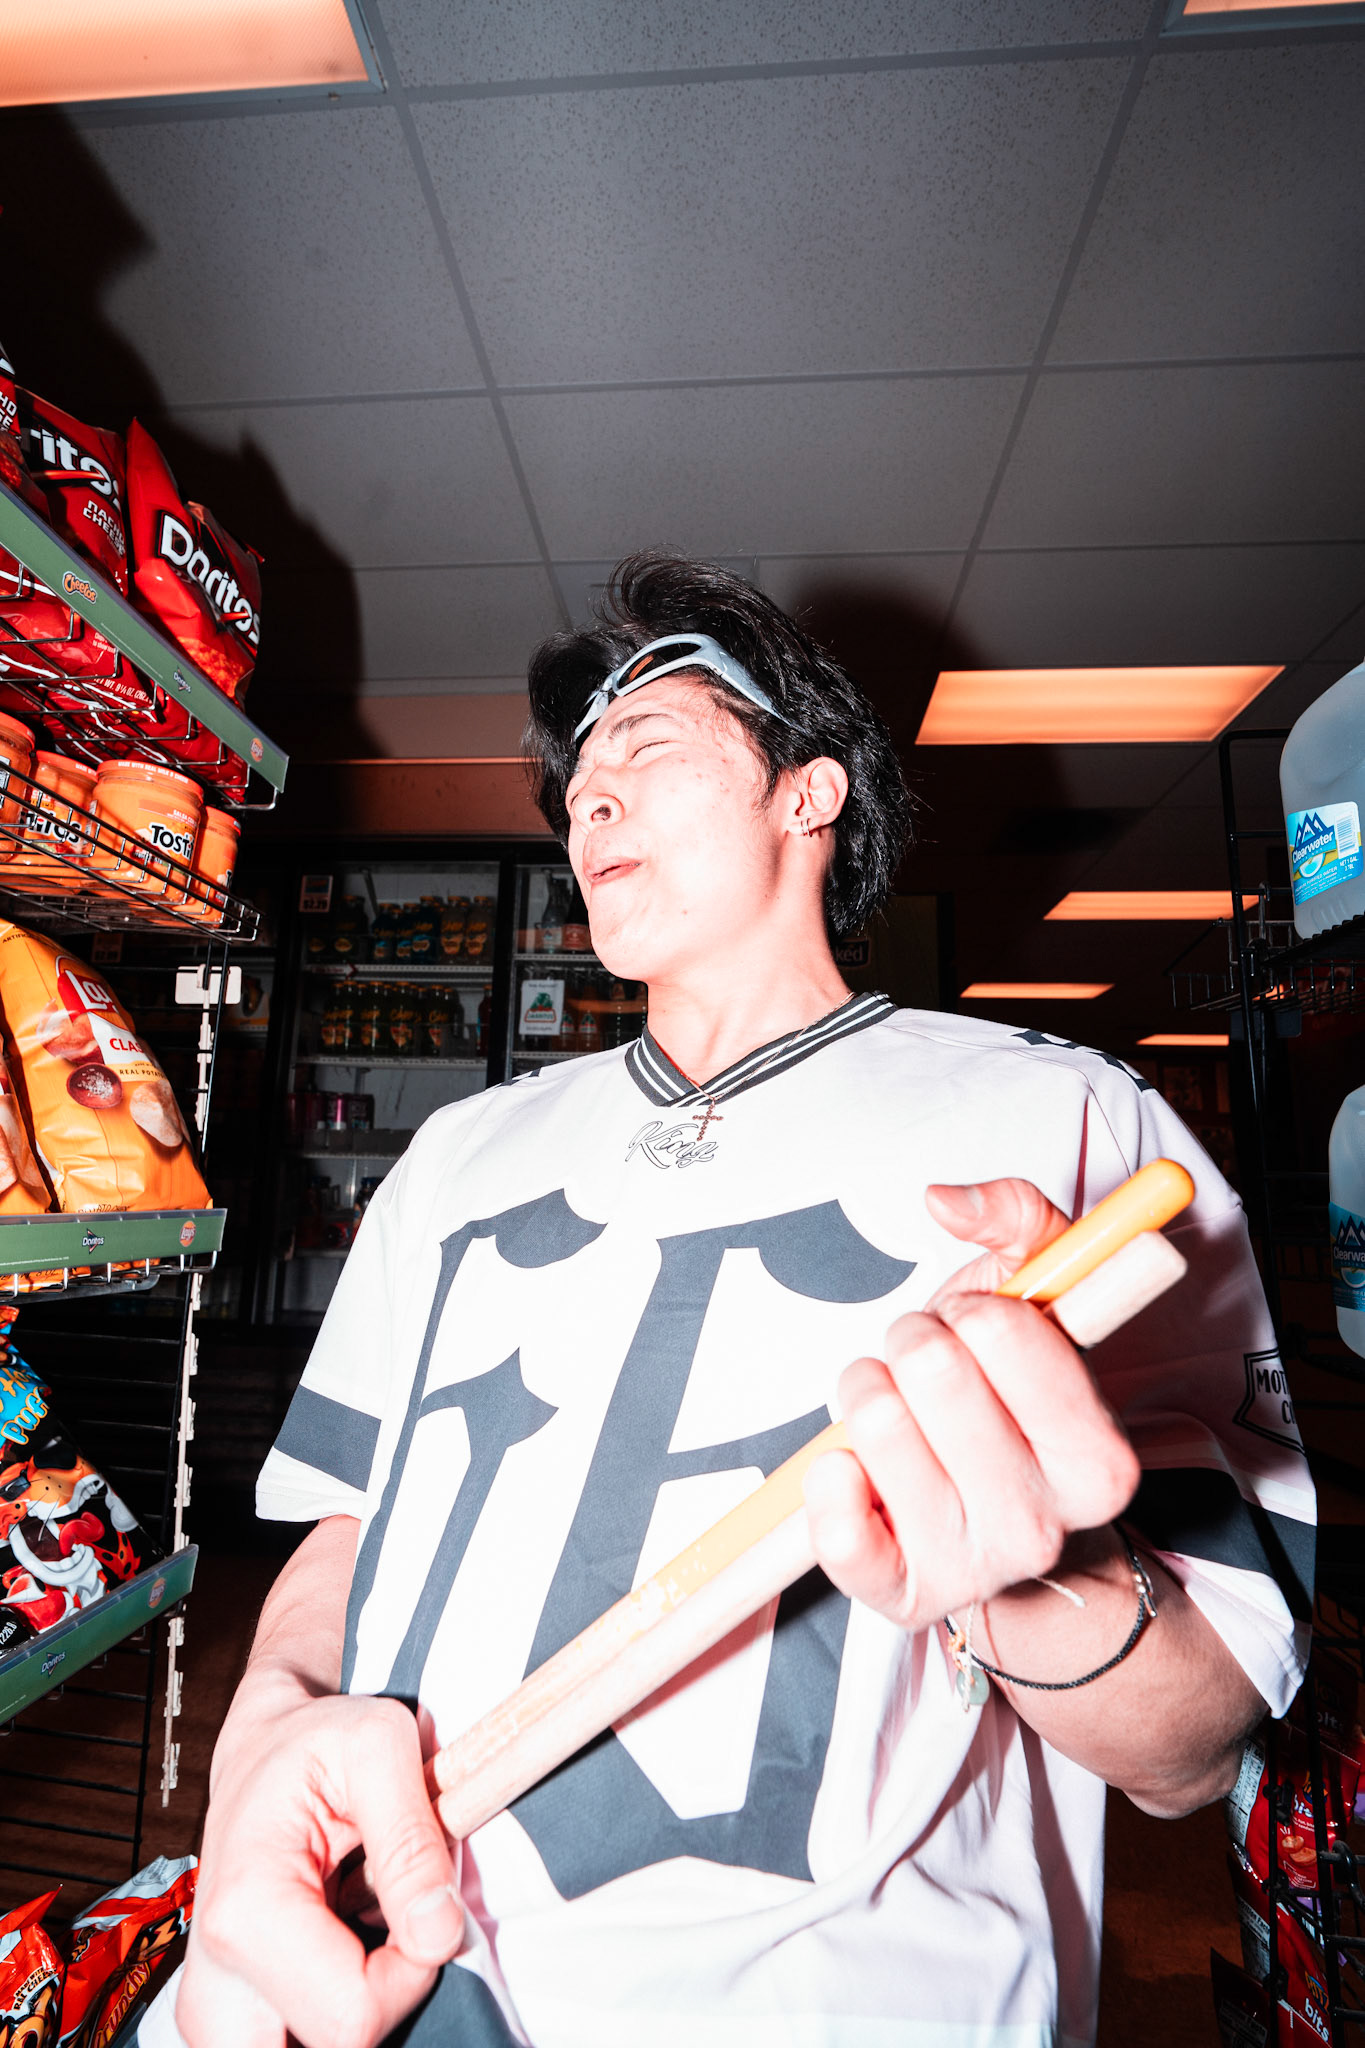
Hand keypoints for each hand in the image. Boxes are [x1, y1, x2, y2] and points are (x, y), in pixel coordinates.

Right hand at [177, 1686, 461, 2047]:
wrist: (265, 1746)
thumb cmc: (317, 1740)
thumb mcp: (381, 1747)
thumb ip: (413, 1841)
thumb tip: (438, 1935)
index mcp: (246, 1911)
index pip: (353, 2020)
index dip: (410, 1977)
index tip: (420, 1911)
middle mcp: (213, 1976)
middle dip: (374, 2010)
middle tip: (386, 1938)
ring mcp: (212, 2006)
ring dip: (353, 2010)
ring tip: (360, 1936)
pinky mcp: (227, 2015)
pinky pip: (293, 2042)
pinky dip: (331, 2013)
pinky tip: (342, 1954)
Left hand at [803, 1177, 1140, 1631]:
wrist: (994, 1521)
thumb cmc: (1010, 1398)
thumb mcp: (1040, 1296)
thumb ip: (1016, 1217)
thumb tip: (943, 1199)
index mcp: (1099, 1458)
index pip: (1005, 1334)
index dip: (973, 1309)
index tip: (979, 1327)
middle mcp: (1043, 1524)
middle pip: (931, 1370)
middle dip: (913, 1339)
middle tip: (927, 1363)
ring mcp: (971, 1568)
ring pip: (872, 1425)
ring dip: (866, 1390)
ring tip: (896, 1408)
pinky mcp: (900, 1598)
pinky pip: (836, 1530)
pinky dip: (827, 1477)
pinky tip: (851, 1466)